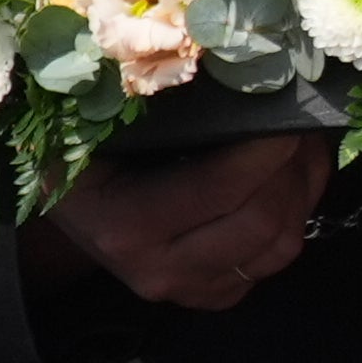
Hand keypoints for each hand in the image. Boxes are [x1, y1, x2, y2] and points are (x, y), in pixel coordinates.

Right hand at [38, 132, 331, 311]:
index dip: (268, 148)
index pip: (221, 189)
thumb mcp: (102, 121)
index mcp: (125, 226)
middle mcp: (157, 271)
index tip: (290, 109)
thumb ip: (162, 105)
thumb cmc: (78, 148)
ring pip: (278, 247)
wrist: (60, 197)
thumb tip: (235, 68)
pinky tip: (288, 178)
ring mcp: (186, 290)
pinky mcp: (210, 294)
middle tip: (299, 121)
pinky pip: (271, 260)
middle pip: (261, 223)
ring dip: (301, 190)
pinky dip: (294, 216)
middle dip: (291, 167)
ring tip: (299, 144)